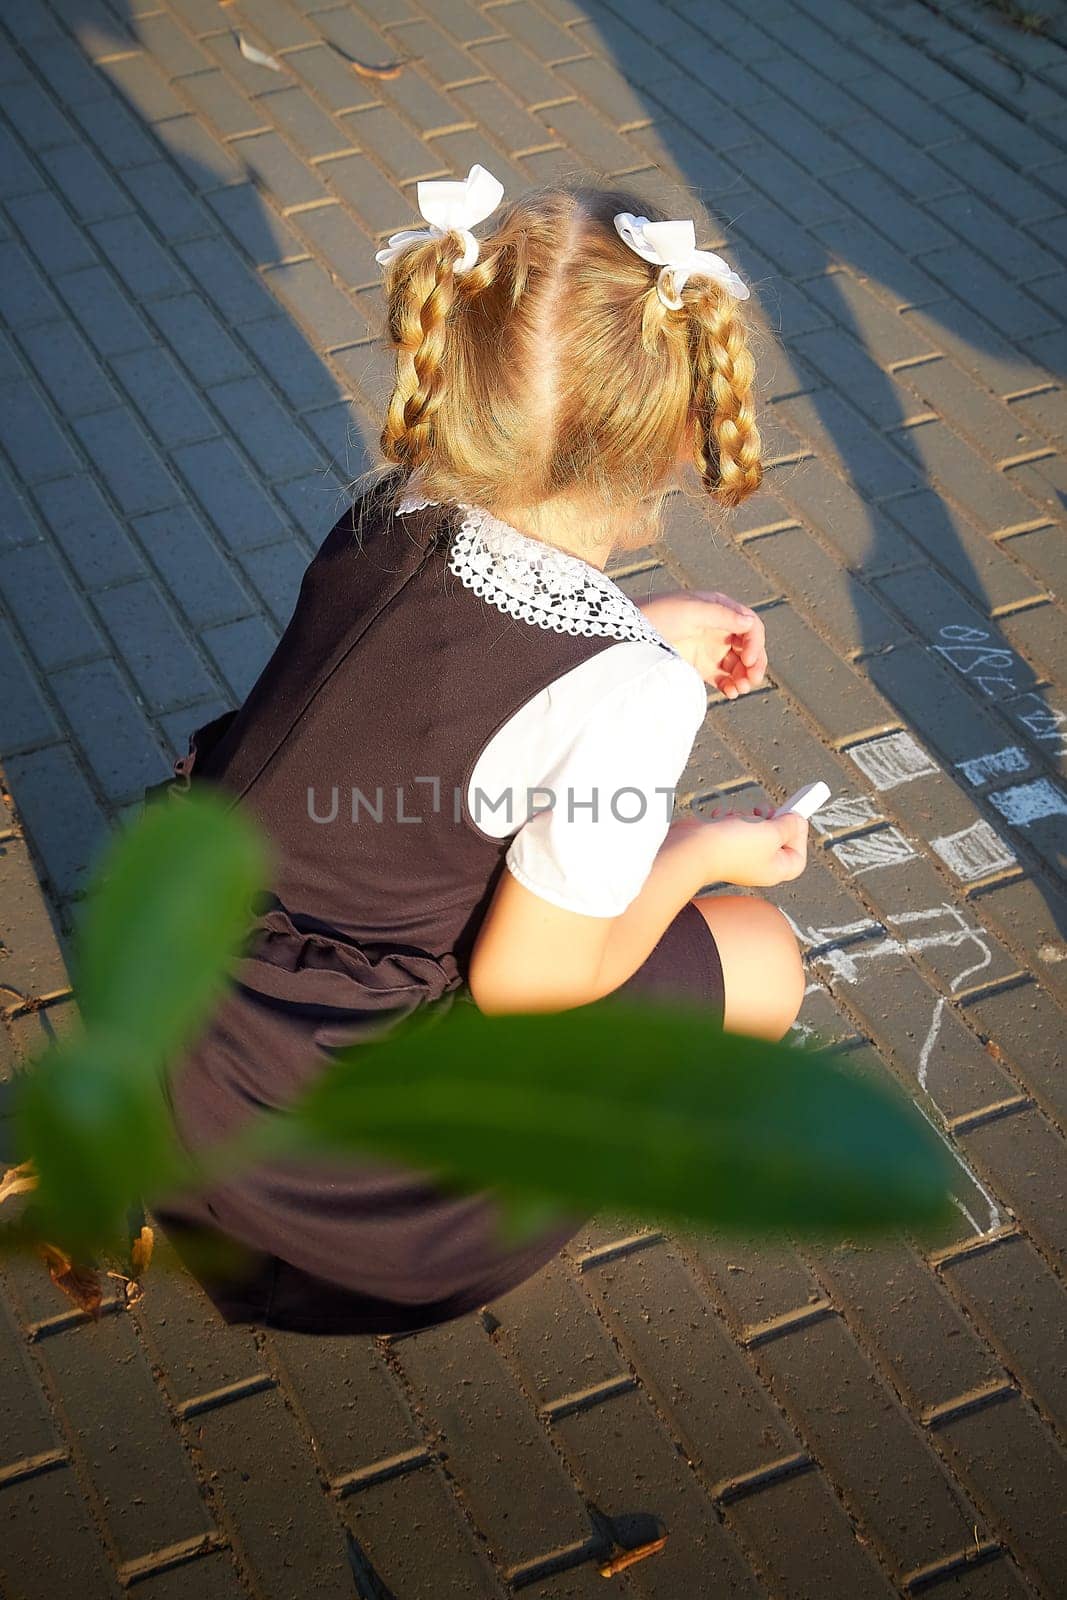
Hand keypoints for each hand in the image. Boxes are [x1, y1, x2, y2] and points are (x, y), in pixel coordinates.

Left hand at [638, 590, 766, 697]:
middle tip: (751, 680)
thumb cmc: (657, 613)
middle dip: (754, 664)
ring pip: (738, 665)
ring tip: (740, 689)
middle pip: (748, 647)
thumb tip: (750, 622)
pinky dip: (730, 685)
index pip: (750, 626)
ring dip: (744, 677)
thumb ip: (721, 615)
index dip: (754, 643)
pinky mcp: (699, 666)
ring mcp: (709, 648)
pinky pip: (722, 677)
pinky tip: (731, 693)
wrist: (626, 631)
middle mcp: (718, 628)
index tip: (747, 659)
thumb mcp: (689, 609)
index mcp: (720, 609)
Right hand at [703, 804, 808, 886]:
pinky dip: (728, 817)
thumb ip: (788, 825)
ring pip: (753, 826)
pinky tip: (721, 820)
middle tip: (765, 812)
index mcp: (774, 869)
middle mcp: (758, 863)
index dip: (799, 833)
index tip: (795, 814)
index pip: (797, 853)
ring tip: (738, 818)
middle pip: (776, 837)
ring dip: (746, 815)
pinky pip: (733, 823)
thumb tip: (795, 819)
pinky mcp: (722, 841)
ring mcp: (739, 853)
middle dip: (769, 820)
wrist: (692, 847)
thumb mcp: (771, 833)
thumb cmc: (731, 848)